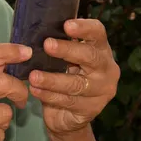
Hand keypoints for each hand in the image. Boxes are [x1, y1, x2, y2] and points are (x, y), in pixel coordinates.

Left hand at [28, 19, 119, 134]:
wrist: (68, 115)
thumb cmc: (66, 76)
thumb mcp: (65, 59)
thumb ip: (59, 44)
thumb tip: (36, 29)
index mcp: (101, 49)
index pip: (98, 33)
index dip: (84, 28)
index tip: (66, 25)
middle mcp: (107, 68)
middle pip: (90, 56)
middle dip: (67, 50)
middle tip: (47, 45)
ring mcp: (102, 90)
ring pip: (77, 83)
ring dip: (52, 79)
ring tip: (33, 76)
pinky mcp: (92, 109)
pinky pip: (69, 101)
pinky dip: (49, 96)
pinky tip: (35, 90)